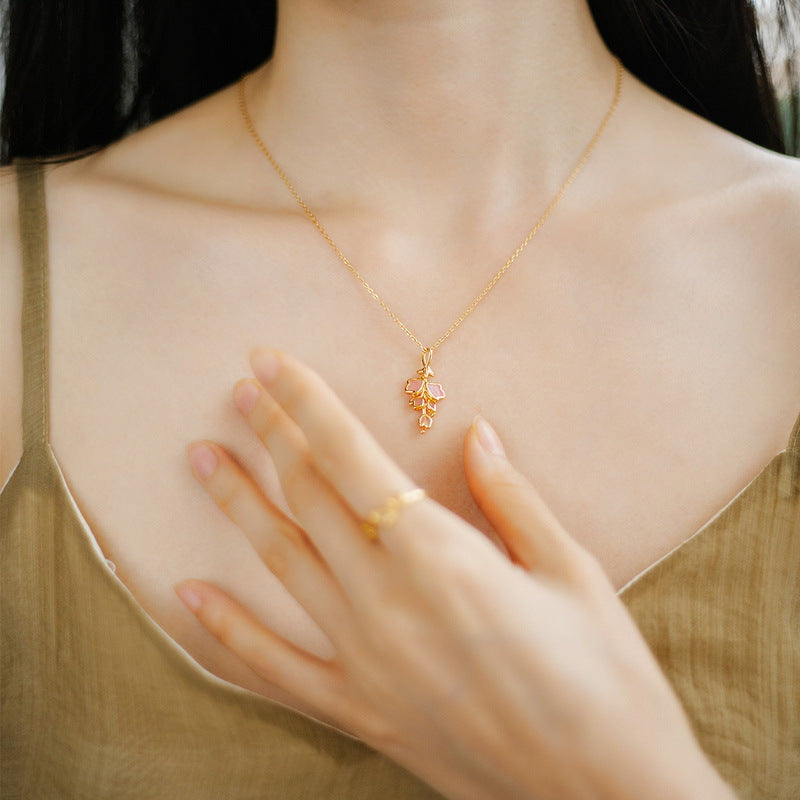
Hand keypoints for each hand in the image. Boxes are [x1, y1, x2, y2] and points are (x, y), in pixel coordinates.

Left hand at [176, 347, 734, 799]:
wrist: (611, 799)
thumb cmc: (608, 681)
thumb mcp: (572, 573)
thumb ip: (512, 498)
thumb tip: (477, 434)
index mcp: (443, 559)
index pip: (352, 458)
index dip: (307, 402)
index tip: (270, 361)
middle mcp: (389, 604)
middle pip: (311, 498)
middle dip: (272, 435)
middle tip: (241, 389)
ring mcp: (366, 663)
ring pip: (283, 564)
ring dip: (239, 504)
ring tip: (202, 458)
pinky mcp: (362, 714)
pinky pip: (277, 668)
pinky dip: (228, 631)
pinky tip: (187, 594)